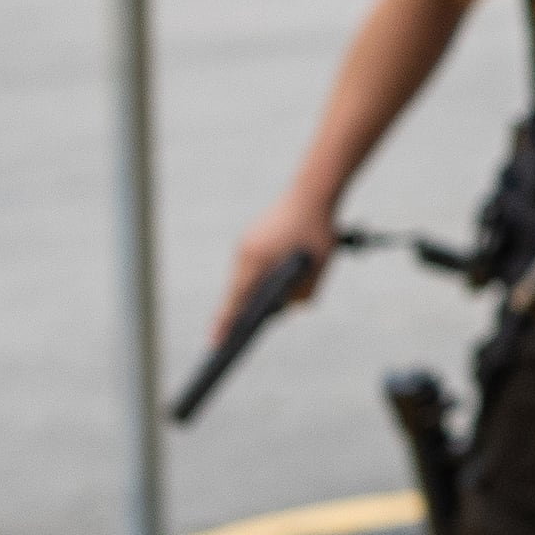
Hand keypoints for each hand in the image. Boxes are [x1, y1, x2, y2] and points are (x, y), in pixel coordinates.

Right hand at [222, 194, 339, 339]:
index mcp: (256, 261)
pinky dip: (257, 276)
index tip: (215, 343)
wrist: (313, 191)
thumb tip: (293, 308)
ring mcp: (246, 242)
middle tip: (228, 336)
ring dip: (250, 292)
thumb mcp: (319, 266)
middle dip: (239, 311)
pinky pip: (251, 262)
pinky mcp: (252, 236)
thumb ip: (306, 292)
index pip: (237, 301)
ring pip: (244, 276)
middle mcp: (244, 252)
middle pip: (237, 290)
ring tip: (250, 315)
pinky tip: (264, 286)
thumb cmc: (318, 230)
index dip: (226, 324)